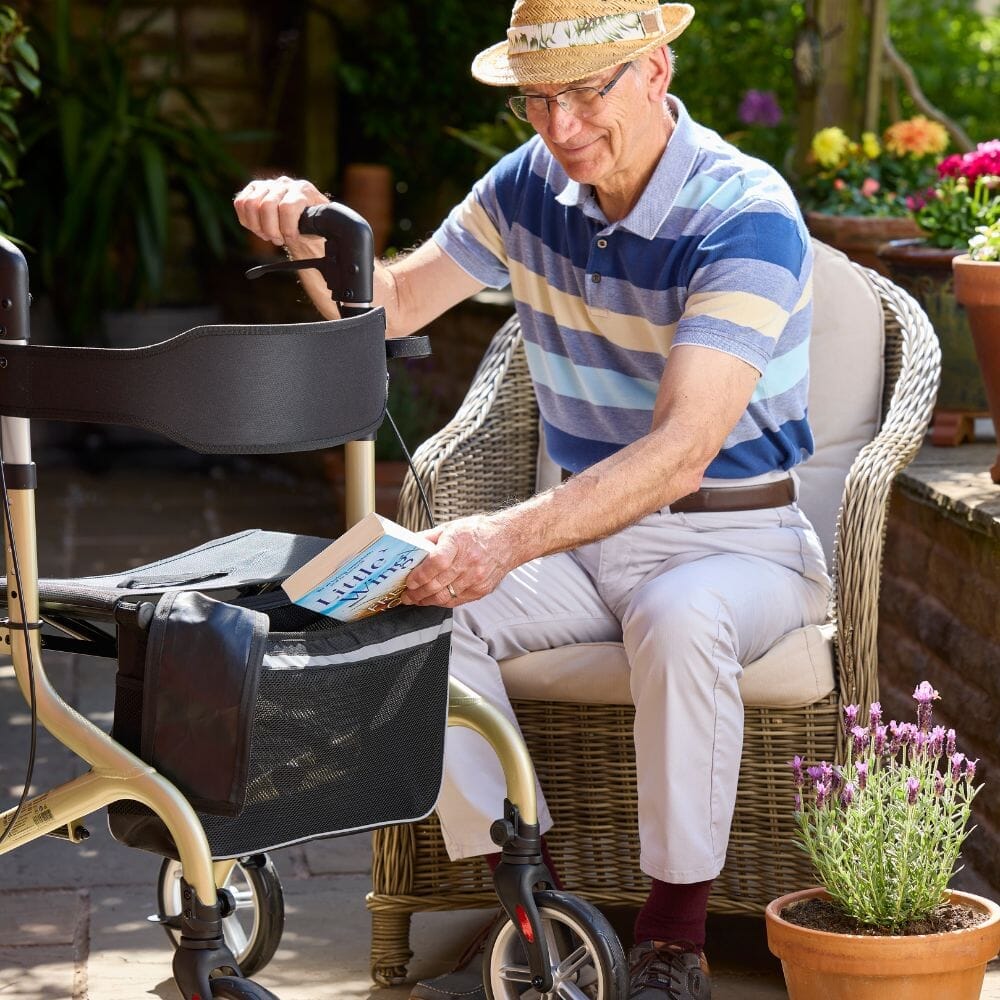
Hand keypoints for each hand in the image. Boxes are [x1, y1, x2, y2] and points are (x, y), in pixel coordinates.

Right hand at [233, 175, 327, 257]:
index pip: (287, 207)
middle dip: (271, 230)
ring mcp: (268, 184)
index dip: (286, 228)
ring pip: (250, 204)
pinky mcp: (253, 189)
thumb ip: (321, 226)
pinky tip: (259, 229)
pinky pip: (240, 203)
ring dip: (257, 226)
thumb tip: (323, 228)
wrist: (305, 224)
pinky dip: (247, 221)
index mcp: (304, 190)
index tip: (291, 239)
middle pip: (266, 206)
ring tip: (269, 236)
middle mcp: (285, 183)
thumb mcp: (323, 229)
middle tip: (278, 240)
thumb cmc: (315, 228)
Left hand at [401, 515, 518, 607]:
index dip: (420, 575)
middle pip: (437, 584)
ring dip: (426, 600)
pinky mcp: (480, 590)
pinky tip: (433, 599)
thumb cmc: (479, 532)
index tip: (409, 581)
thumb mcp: (451, 527)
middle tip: (406, 595)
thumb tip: (409, 547)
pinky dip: (441, 602)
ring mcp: (476, 578)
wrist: (507, 540)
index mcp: (459, 542)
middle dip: (417, 593)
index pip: (436, 563)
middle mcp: (469, 561)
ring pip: (445, 597)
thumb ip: (429, 538)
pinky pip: (456, 601)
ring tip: (416, 599)